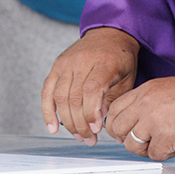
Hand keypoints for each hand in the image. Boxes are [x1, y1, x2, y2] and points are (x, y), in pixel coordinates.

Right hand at [41, 27, 139, 145]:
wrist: (109, 33)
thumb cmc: (120, 58)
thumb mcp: (127, 77)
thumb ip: (114, 97)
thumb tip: (100, 119)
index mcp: (103, 62)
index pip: (91, 89)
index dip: (91, 112)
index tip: (96, 129)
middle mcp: (82, 61)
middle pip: (74, 97)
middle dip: (81, 123)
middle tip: (90, 140)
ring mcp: (66, 62)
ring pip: (60, 97)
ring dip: (67, 121)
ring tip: (78, 136)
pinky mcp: (57, 66)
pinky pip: (47, 90)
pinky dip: (47, 111)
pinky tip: (53, 127)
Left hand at [105, 76, 174, 161]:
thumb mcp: (165, 89)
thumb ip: (147, 101)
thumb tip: (134, 119)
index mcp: (144, 91)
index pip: (114, 110)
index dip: (115, 124)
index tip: (122, 132)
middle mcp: (144, 104)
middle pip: (118, 128)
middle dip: (127, 139)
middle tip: (142, 142)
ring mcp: (153, 121)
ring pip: (132, 145)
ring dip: (146, 149)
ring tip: (161, 144)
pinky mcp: (166, 137)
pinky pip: (153, 155)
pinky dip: (164, 154)